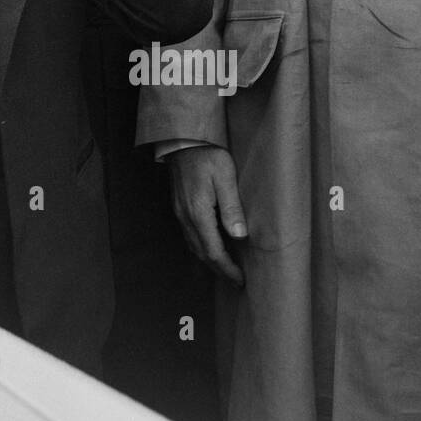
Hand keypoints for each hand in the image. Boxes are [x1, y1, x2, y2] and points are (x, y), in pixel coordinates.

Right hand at [168, 144, 246, 284]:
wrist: (182, 140)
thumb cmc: (207, 154)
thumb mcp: (225, 176)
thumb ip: (231, 206)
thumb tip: (240, 236)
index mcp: (198, 212)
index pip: (213, 251)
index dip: (227, 268)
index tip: (240, 280)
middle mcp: (186, 217)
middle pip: (202, 253)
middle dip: (219, 269)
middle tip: (236, 280)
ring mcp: (180, 212)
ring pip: (194, 246)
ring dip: (209, 260)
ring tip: (225, 268)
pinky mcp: (179, 206)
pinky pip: (189, 236)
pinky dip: (201, 248)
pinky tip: (210, 247)